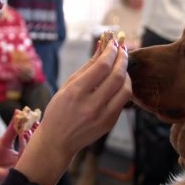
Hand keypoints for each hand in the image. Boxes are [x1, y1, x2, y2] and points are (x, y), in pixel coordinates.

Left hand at [0, 119, 35, 184]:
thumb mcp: (4, 141)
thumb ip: (12, 128)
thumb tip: (18, 112)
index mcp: (24, 156)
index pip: (34, 143)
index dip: (35, 132)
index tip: (35, 121)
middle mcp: (25, 163)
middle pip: (36, 149)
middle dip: (35, 136)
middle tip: (32, 125)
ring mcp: (21, 169)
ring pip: (31, 155)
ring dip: (30, 141)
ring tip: (25, 131)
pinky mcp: (14, 173)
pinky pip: (23, 162)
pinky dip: (24, 149)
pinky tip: (22, 139)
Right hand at [15, 40, 131, 184]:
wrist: (57, 141)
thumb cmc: (59, 110)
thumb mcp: (67, 86)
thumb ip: (87, 67)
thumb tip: (102, 47)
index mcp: (76, 93)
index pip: (102, 67)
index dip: (111, 51)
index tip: (113, 43)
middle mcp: (91, 105)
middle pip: (117, 76)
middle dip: (123, 59)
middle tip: (123, 49)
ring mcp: (102, 117)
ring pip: (125, 89)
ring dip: (126, 74)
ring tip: (121, 66)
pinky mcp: (110, 124)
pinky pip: (122, 101)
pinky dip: (123, 88)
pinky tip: (118, 81)